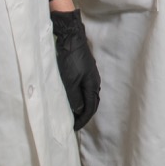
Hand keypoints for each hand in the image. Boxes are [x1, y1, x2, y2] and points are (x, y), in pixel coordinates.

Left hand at [50, 9, 100, 129]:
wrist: (70, 37)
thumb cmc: (70, 58)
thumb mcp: (69, 81)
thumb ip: (74, 97)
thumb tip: (77, 110)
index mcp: (93, 85)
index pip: (91, 107)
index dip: (83, 119)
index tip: (74, 128)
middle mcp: (94, 81)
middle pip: (92, 102)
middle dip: (84, 115)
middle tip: (74, 124)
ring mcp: (89, 74)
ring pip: (88, 95)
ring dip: (82, 106)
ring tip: (72, 114)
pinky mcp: (83, 69)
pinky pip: (84, 88)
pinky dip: (79, 97)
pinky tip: (72, 98)